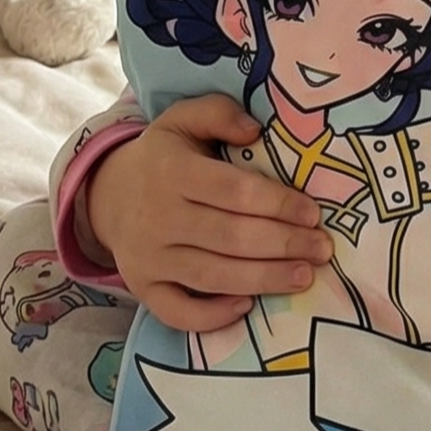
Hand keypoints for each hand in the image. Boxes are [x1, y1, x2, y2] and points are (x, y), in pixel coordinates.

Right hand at [83, 93, 332, 331]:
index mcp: (171, 171)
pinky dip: (212, 316)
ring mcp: (148, 257)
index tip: (313, 212)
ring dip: (263, 279)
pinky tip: (247, 306)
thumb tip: (255, 129)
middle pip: (230, 237)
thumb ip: (219, 114)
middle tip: (322, 248)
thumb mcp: (184, 120)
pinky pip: (177, 311)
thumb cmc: (164, 156)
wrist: (108, 194)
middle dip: (283, 245)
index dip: (278, 203)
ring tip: (304, 276)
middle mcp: (157, 217)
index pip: (234, 191)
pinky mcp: (142, 287)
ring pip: (212, 276)